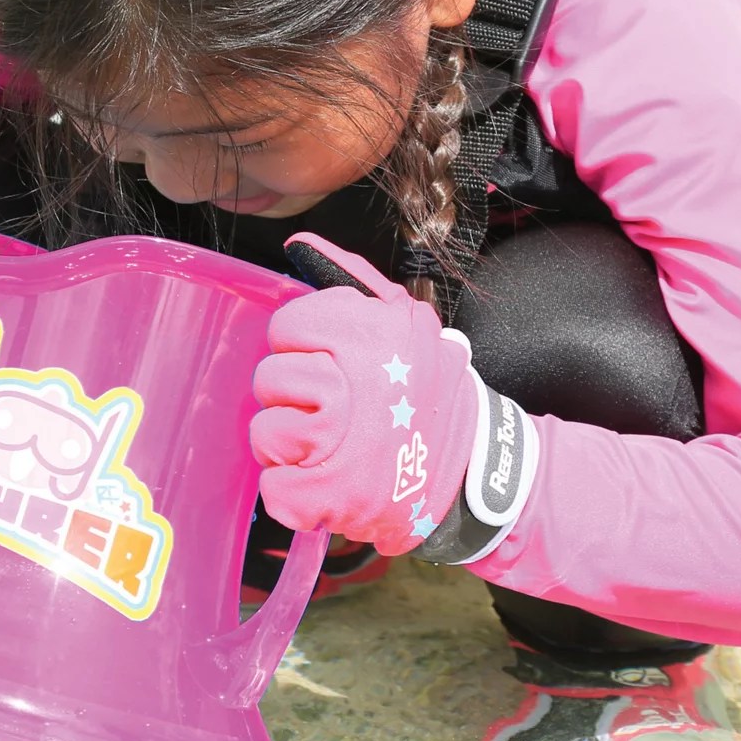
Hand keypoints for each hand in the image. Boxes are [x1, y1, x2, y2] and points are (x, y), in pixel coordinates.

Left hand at [249, 233, 482, 557]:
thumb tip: (299, 245)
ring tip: (329, 446)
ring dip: (291, 446)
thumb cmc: (428, 392)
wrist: (474, 469)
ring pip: (266, 433)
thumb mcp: (406, 319)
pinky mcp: (333, 496)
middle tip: (331, 409)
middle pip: (269, 380)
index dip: (301, 346)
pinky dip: (294, 492)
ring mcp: (340, 444)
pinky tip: (324, 481)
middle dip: (293, 398)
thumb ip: (350, 279)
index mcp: (368, 333)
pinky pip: (275, 489)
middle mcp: (351, 383)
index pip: (286, 326)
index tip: (327, 362)